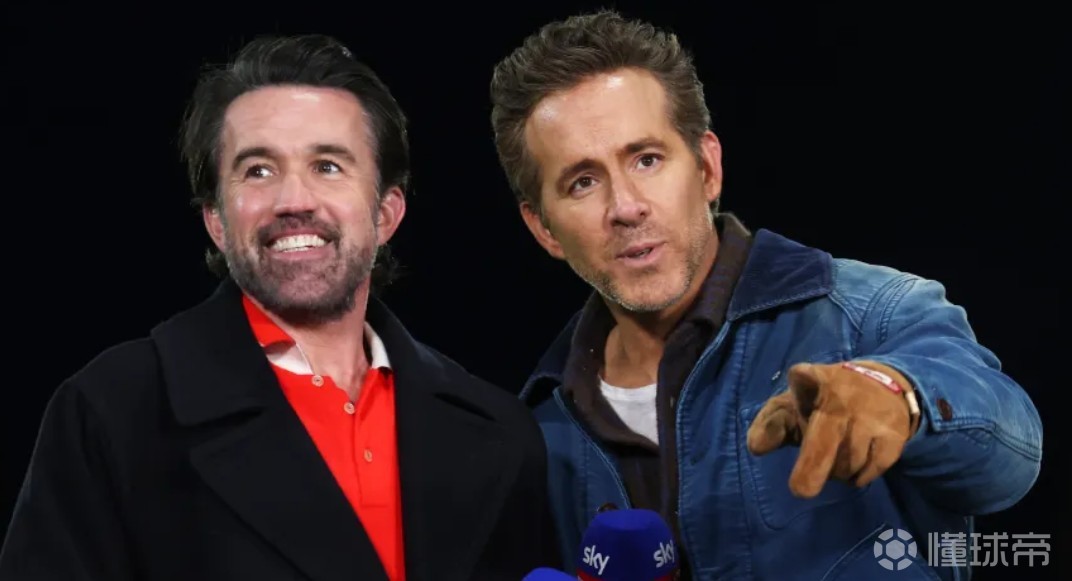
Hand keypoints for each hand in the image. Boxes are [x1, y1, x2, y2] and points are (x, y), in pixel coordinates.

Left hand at [746, 360, 917, 497]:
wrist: (885, 389)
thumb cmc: (825, 403)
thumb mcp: (794, 406)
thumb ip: (771, 425)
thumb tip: (756, 448)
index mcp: (814, 380)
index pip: (806, 376)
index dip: (804, 378)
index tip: (802, 375)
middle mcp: (844, 397)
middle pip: (826, 438)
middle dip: (812, 467)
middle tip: (800, 490)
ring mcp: (871, 418)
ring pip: (845, 464)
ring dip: (835, 471)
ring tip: (835, 455)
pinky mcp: (893, 437)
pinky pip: (866, 472)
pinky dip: (856, 476)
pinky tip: (856, 459)